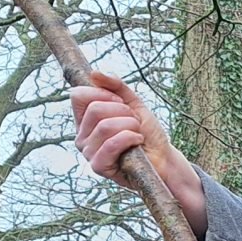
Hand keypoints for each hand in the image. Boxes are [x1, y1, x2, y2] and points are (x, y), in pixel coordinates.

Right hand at [69, 70, 206, 236]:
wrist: (163, 157)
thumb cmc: (146, 132)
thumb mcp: (133, 103)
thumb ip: (116, 86)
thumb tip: (94, 73)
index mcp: (85, 120)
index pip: (78, 96)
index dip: (104, 94)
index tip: (122, 103)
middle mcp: (81, 136)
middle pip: (94, 109)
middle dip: (123, 112)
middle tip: (134, 122)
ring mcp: (88, 152)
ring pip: (104, 126)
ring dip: (130, 125)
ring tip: (137, 133)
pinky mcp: (98, 166)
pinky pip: (110, 144)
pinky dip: (130, 138)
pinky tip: (138, 142)